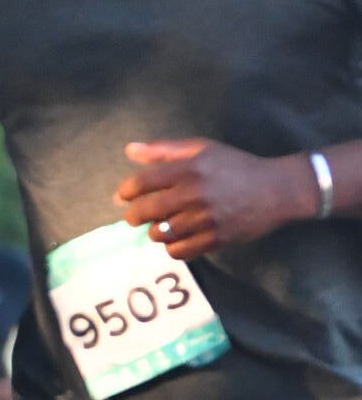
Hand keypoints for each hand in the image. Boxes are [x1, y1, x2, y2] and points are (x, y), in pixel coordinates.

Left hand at [116, 140, 313, 259]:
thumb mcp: (202, 149)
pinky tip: (178, 237)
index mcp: (189, 167)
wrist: (276, 190)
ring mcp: (205, 218)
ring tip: (162, 224)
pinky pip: (178, 251)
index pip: (141, 183)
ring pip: (159, 234)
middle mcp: (194, 193)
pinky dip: (172, 246)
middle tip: (136, 215)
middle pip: (145, 211)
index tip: (124, 196)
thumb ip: (164, 150)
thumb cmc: (235, 166)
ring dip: (154, 231)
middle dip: (133, 215)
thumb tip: (129, 150)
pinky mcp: (215, 239)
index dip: (125, 192)